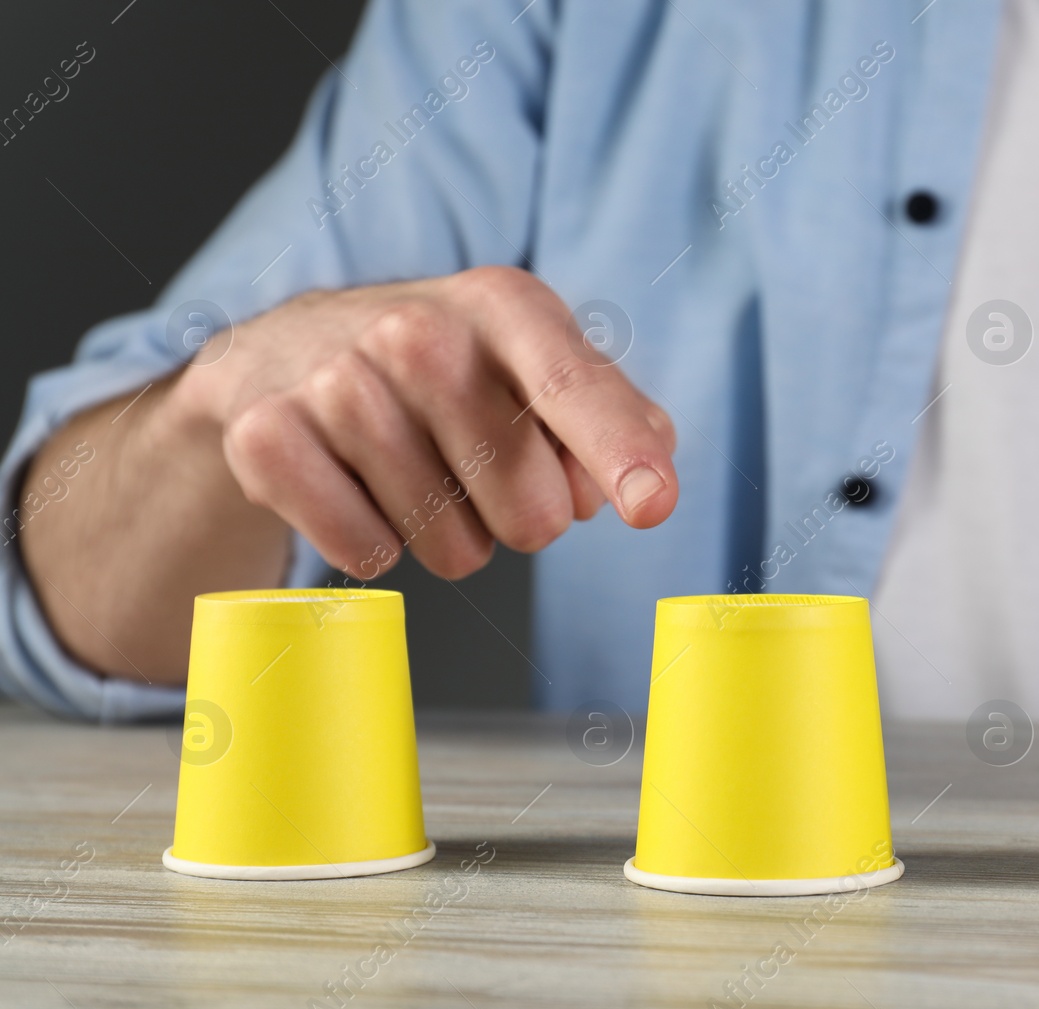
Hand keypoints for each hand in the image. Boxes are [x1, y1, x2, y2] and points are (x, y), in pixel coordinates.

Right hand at [170, 266, 677, 580]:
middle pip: (528, 509)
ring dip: (448, 536)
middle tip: (483, 477)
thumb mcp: (533, 365)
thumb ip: (611, 418)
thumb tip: (648, 481)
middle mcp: (415, 330)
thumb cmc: (440, 371)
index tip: (652, 504)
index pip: (571, 386)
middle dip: (523, 520)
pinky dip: (376, 545)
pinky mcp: (268, 438)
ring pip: (449, 545)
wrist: (283, 355)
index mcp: (503, 306)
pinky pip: (367, 552)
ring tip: (416, 475)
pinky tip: (357, 491)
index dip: (618, 451)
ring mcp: (335, 382)